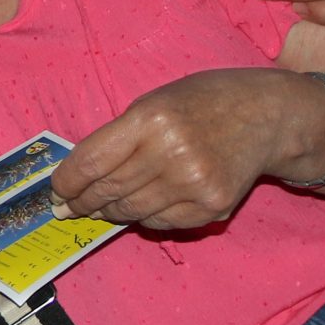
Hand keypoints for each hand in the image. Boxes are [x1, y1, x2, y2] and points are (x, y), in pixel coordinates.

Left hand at [54, 68, 320, 230]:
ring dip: (109, 213)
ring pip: (131, 212)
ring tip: (99, 209)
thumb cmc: (203, 102)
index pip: (90, 163)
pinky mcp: (212, 207)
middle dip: (82, 203)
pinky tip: (140, 208)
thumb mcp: (154, 101)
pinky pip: (161, 222)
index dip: (67, 182)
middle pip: (108, 191)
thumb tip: (80, 176)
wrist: (267, 116)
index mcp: (150, 119)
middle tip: (68, 208)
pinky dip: (144, 218)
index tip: (57, 191)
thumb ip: (119, 136)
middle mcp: (171, 153)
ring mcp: (193, 184)